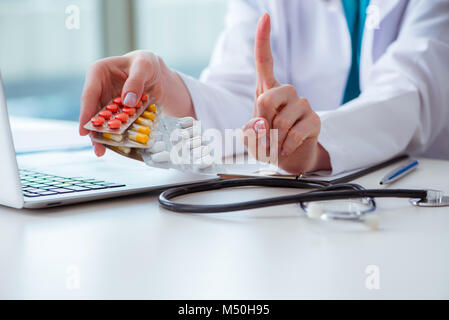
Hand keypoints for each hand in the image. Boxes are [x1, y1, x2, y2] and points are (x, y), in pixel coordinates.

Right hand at [79, 50, 193, 155]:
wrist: (158, 74)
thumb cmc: (147, 64)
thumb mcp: (144, 66)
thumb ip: (136, 81)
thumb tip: (127, 101)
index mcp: (98, 73)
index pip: (89, 94)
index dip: (86, 113)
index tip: (84, 130)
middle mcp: (99, 89)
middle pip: (93, 113)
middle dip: (94, 131)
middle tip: (98, 147)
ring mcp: (107, 103)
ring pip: (103, 123)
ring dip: (104, 137)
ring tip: (103, 152)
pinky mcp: (117, 114)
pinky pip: (116, 126)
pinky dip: (118, 135)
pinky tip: (119, 146)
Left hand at [243, 13, 330, 173]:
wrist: (286, 160)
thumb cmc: (265, 144)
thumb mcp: (249, 139)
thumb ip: (249, 131)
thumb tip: (262, 123)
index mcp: (266, 91)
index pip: (265, 61)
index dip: (263, 40)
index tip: (265, 17)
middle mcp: (285, 93)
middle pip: (269, 96)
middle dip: (262, 120)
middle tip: (264, 135)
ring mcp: (302, 105)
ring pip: (284, 118)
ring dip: (275, 137)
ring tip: (276, 144)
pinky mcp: (314, 120)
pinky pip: (298, 131)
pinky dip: (287, 144)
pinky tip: (285, 149)